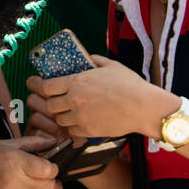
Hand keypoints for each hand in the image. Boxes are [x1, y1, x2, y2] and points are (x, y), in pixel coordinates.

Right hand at [0, 135, 61, 188]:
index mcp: (15, 160)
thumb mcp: (7, 144)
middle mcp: (14, 180)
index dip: (53, 168)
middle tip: (46, 178)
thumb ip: (34, 143)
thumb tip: (55, 141)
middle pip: (49, 186)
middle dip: (51, 182)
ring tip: (38, 188)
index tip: (48, 167)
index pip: (49, 170)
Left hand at [28, 55, 177, 142]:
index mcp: (77, 82)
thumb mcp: (111, 66)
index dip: (44, 88)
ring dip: (63, 116)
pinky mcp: (88, 131)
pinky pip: (71, 131)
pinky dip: (74, 127)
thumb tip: (86, 57)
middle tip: (61, 101)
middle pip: (50, 105)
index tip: (47, 88)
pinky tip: (83, 121)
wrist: (144, 108)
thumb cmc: (131, 86)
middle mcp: (75, 100)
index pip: (47, 87)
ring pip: (59, 120)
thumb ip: (94, 60)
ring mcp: (80, 117)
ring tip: (73, 112)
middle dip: (53, 103)